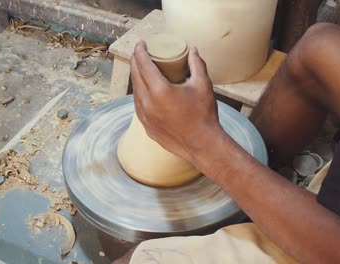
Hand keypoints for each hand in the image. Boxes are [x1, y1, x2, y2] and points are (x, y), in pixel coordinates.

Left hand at [131, 41, 223, 163]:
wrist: (202, 145)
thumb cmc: (204, 115)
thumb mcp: (203, 85)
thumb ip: (197, 64)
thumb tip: (193, 50)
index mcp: (160, 91)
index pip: (143, 65)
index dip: (140, 51)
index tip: (141, 43)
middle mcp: (147, 104)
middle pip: (135, 77)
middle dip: (136, 62)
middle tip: (140, 53)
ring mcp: (145, 117)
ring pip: (135, 92)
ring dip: (136, 78)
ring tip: (142, 70)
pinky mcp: (147, 127)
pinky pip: (138, 105)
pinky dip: (140, 94)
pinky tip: (146, 91)